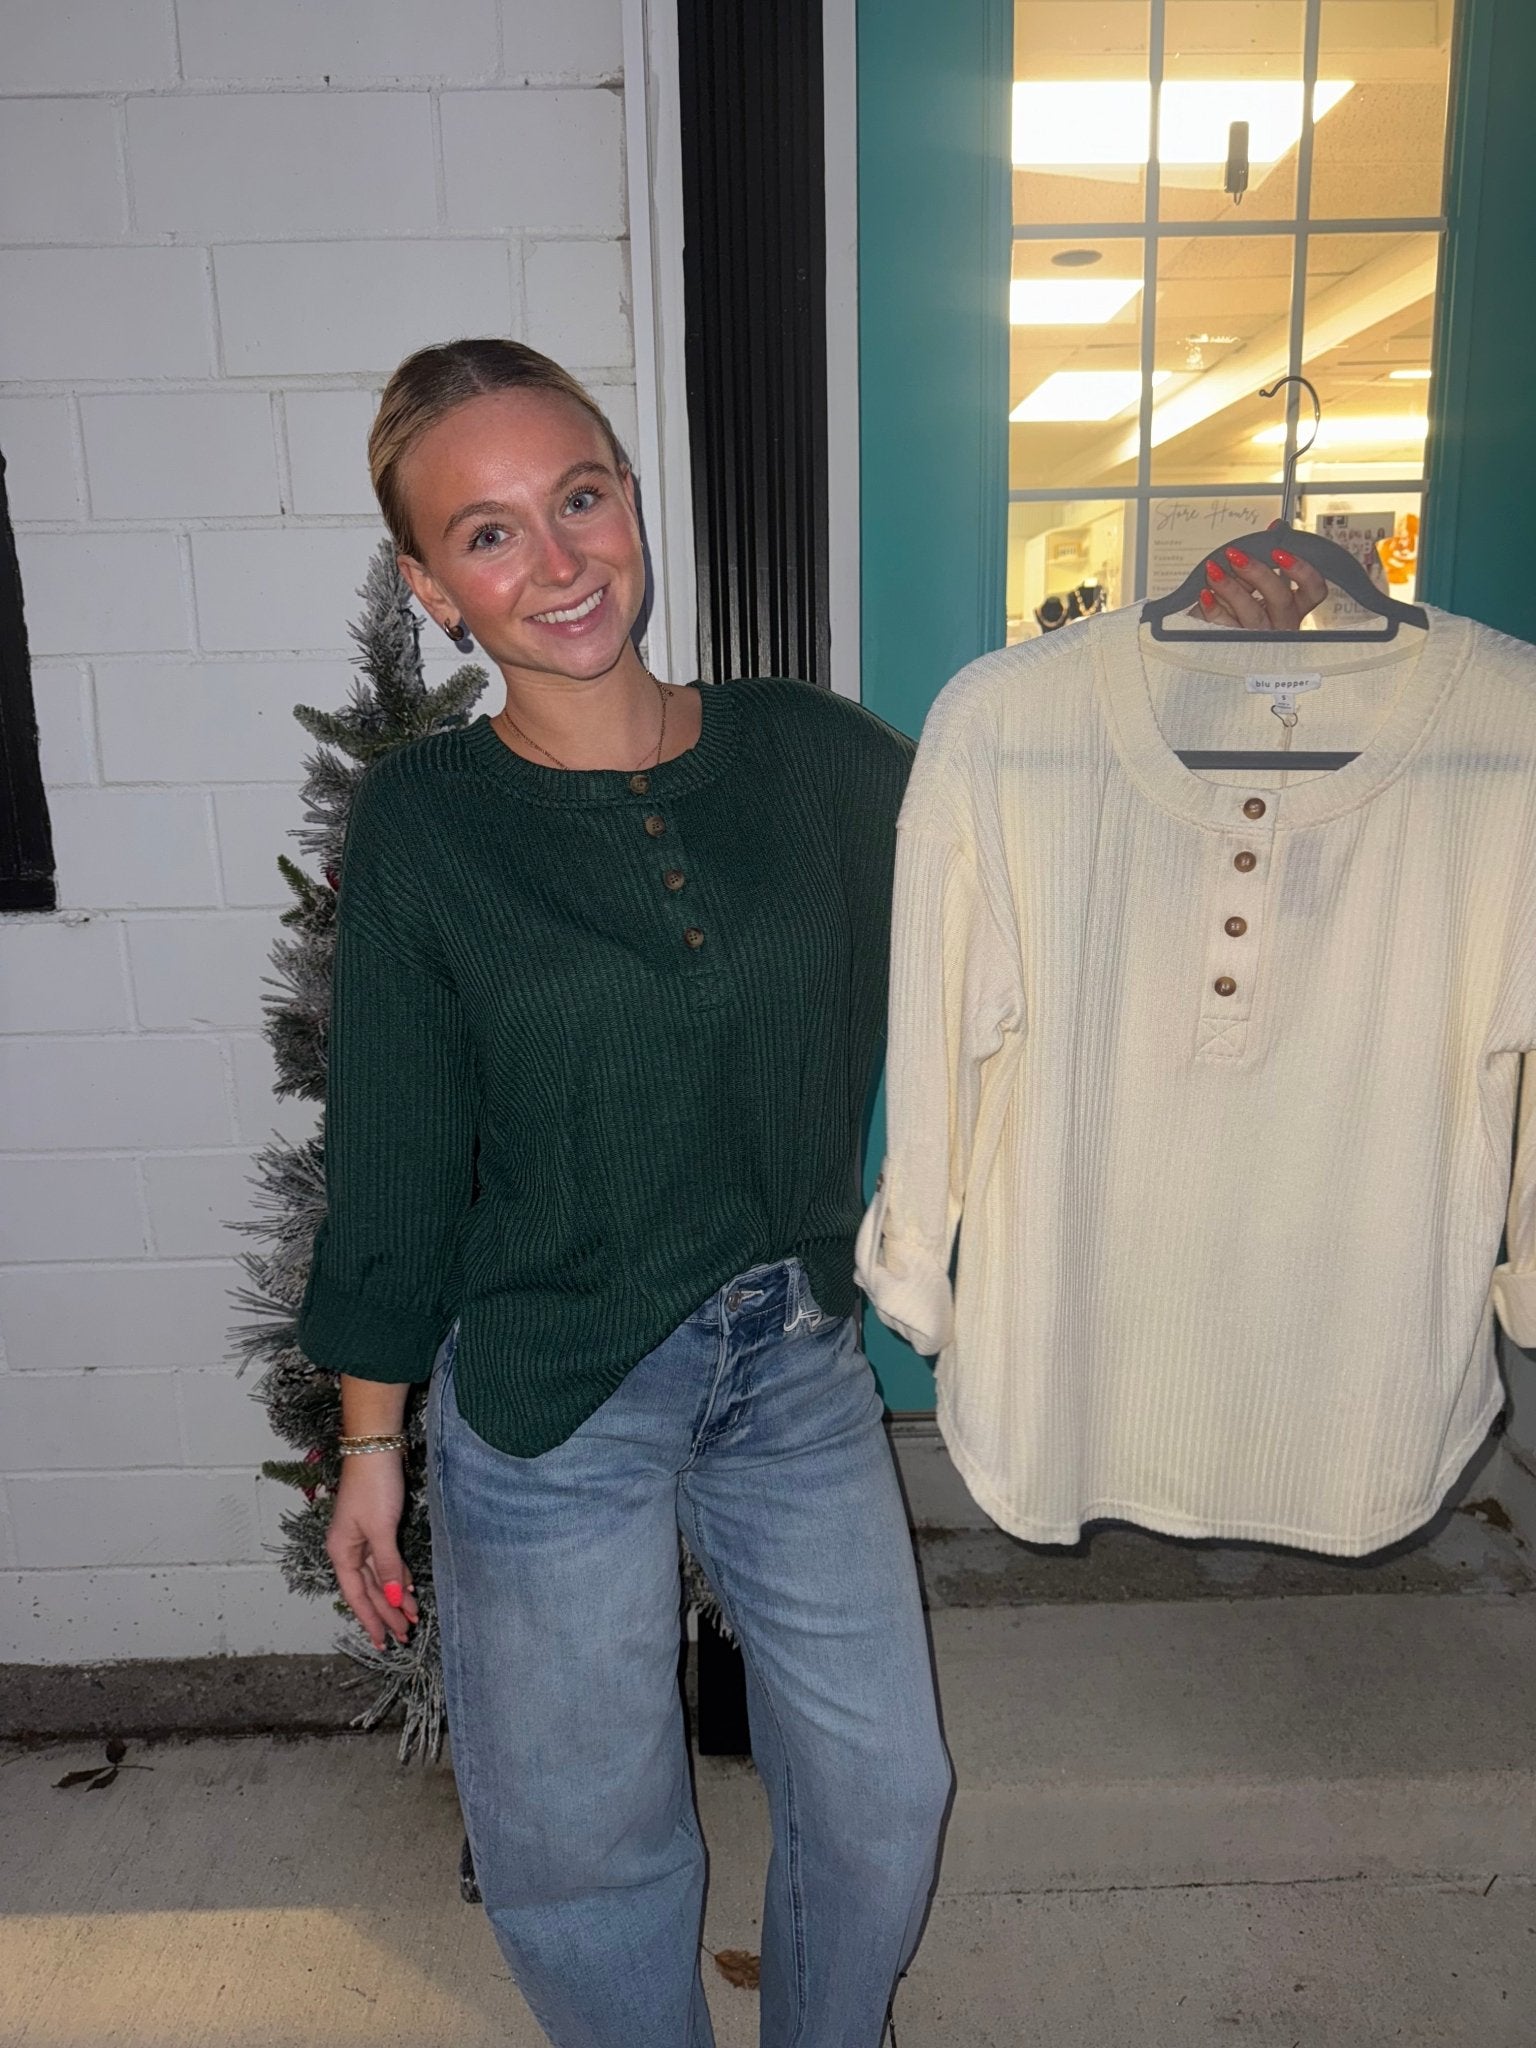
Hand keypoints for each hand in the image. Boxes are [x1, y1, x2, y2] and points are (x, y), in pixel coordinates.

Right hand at [326, 1453, 420, 1650]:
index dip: (371, 1620)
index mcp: (342, 1552)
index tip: (383, 1642)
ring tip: (411, 1619)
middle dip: (387, 1613)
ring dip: (394, 1597)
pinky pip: (386, 1560)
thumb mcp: (381, 1530)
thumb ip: (386, 1565)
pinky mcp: (376, 1527)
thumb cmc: (374, 1486)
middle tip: (405, 1636)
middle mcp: (348, 1549)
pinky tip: (407, 1589)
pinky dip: (397, 1576)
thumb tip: (391, 1598)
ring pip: (379, 1577)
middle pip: (369, 1589)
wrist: (376, 1449)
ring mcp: (362, 1538)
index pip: (357, 1596)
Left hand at [1193, 529, 1329, 629]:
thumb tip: (1276, 528)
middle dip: (1257, 573)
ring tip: (1212, 570)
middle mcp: (1281, 623)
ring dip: (1230, 587)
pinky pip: (1225, 627)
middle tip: (1236, 556)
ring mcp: (1259, 637)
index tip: (1280, 553)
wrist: (1207, 635)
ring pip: (1252, 613)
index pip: (1314, 590)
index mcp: (1293, 606)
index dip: (1303, 571)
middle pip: (1281, 598)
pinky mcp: (1233, 645)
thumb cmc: (1235, 606)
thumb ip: (1264, 557)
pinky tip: (1204, 594)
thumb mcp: (1251, 580)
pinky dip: (1213, 608)